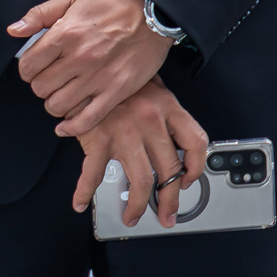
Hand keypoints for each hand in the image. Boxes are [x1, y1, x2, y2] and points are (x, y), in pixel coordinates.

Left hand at [11, 0, 171, 136]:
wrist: (152, 16)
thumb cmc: (111, 7)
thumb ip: (39, 15)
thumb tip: (14, 30)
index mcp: (65, 35)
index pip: (28, 65)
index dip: (26, 70)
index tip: (33, 69)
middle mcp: (79, 58)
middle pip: (40, 87)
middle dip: (40, 85)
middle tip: (49, 81)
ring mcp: (98, 77)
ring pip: (58, 106)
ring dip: (54, 104)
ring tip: (60, 95)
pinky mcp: (116, 92)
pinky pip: (87, 119)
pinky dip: (72, 126)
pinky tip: (66, 125)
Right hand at [71, 78, 207, 228]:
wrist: (87, 59)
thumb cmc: (116, 72)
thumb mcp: (148, 82)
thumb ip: (163, 108)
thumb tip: (172, 138)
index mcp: (167, 107)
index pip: (196, 143)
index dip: (195, 167)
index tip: (187, 180)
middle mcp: (150, 122)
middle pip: (170, 171)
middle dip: (169, 200)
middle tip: (166, 215)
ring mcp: (125, 132)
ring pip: (142, 181)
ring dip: (138, 206)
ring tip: (132, 216)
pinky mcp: (98, 138)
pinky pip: (93, 172)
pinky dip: (84, 190)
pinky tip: (80, 201)